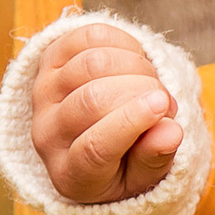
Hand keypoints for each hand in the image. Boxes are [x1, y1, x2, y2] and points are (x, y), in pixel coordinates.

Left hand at [31, 23, 181, 204]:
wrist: (93, 139)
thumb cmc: (123, 165)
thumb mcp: (144, 178)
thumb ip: (155, 158)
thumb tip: (171, 131)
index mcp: (71, 174)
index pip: (93, 147)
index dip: (129, 122)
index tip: (163, 105)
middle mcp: (46, 134)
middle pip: (93, 99)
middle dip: (142, 91)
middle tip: (165, 103)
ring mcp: (43, 92)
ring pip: (92, 63)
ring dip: (137, 67)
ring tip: (150, 86)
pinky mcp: (50, 58)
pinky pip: (88, 37)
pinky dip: (123, 43)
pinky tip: (135, 62)